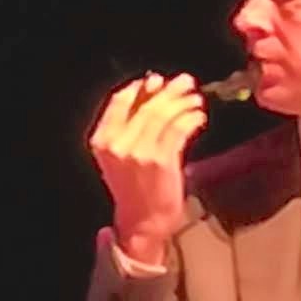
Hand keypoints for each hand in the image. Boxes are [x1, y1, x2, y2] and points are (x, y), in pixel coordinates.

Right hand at [87, 73, 208, 266]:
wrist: (144, 220)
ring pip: (164, 115)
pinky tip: (198, 116)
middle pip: (146, 105)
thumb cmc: (136, 187)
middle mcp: (118, 144)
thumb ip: (130, 128)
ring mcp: (139, 152)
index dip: (140, 87)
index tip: (157, 80)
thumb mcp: (121, 156)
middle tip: (186, 81)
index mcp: (102, 140)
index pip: (119, 101)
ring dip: (183, 103)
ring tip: (195, 98)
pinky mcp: (160, 160)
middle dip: (169, 91)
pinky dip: (191, 119)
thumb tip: (153, 95)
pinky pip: (178, 130)